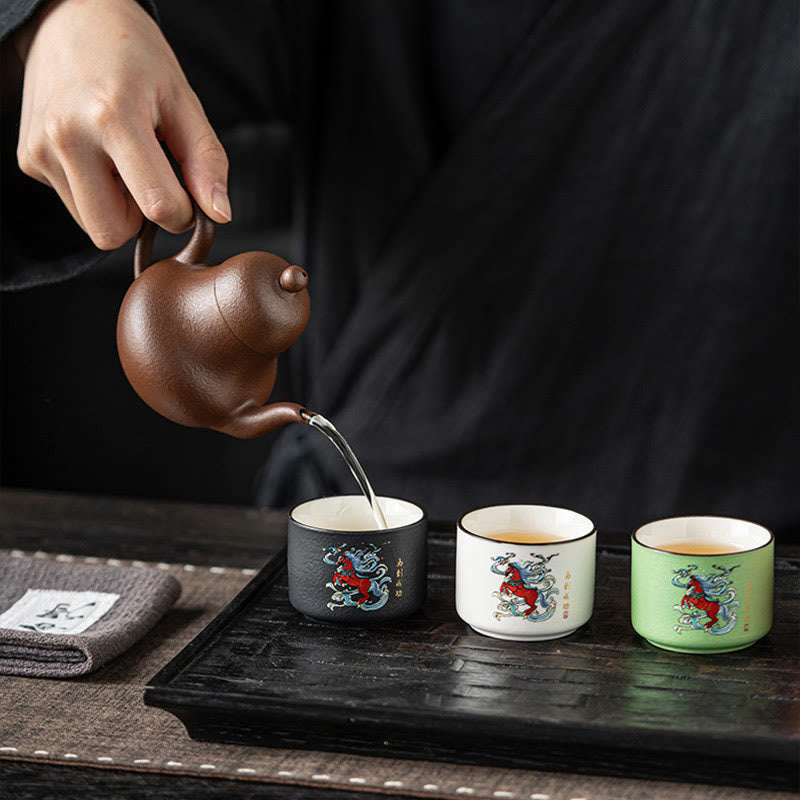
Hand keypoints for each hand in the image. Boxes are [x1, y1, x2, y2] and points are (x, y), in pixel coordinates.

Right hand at [15, 0, 230, 249]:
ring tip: (121, 157)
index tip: (187, 196)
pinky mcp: (27, 158)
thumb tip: (220, 215)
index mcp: (113, 117)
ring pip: (93, 226)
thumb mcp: (184, 100)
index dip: (183, 214)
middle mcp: (67, 136)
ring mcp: (40, 149)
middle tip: (151, 179)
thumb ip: (207, 161)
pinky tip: (98, 152)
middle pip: (112, 233)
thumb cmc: (136, 59)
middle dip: (141, 221)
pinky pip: (74, 205)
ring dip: (117, 206)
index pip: (158, 206)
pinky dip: (94, 191)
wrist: (71, 18)